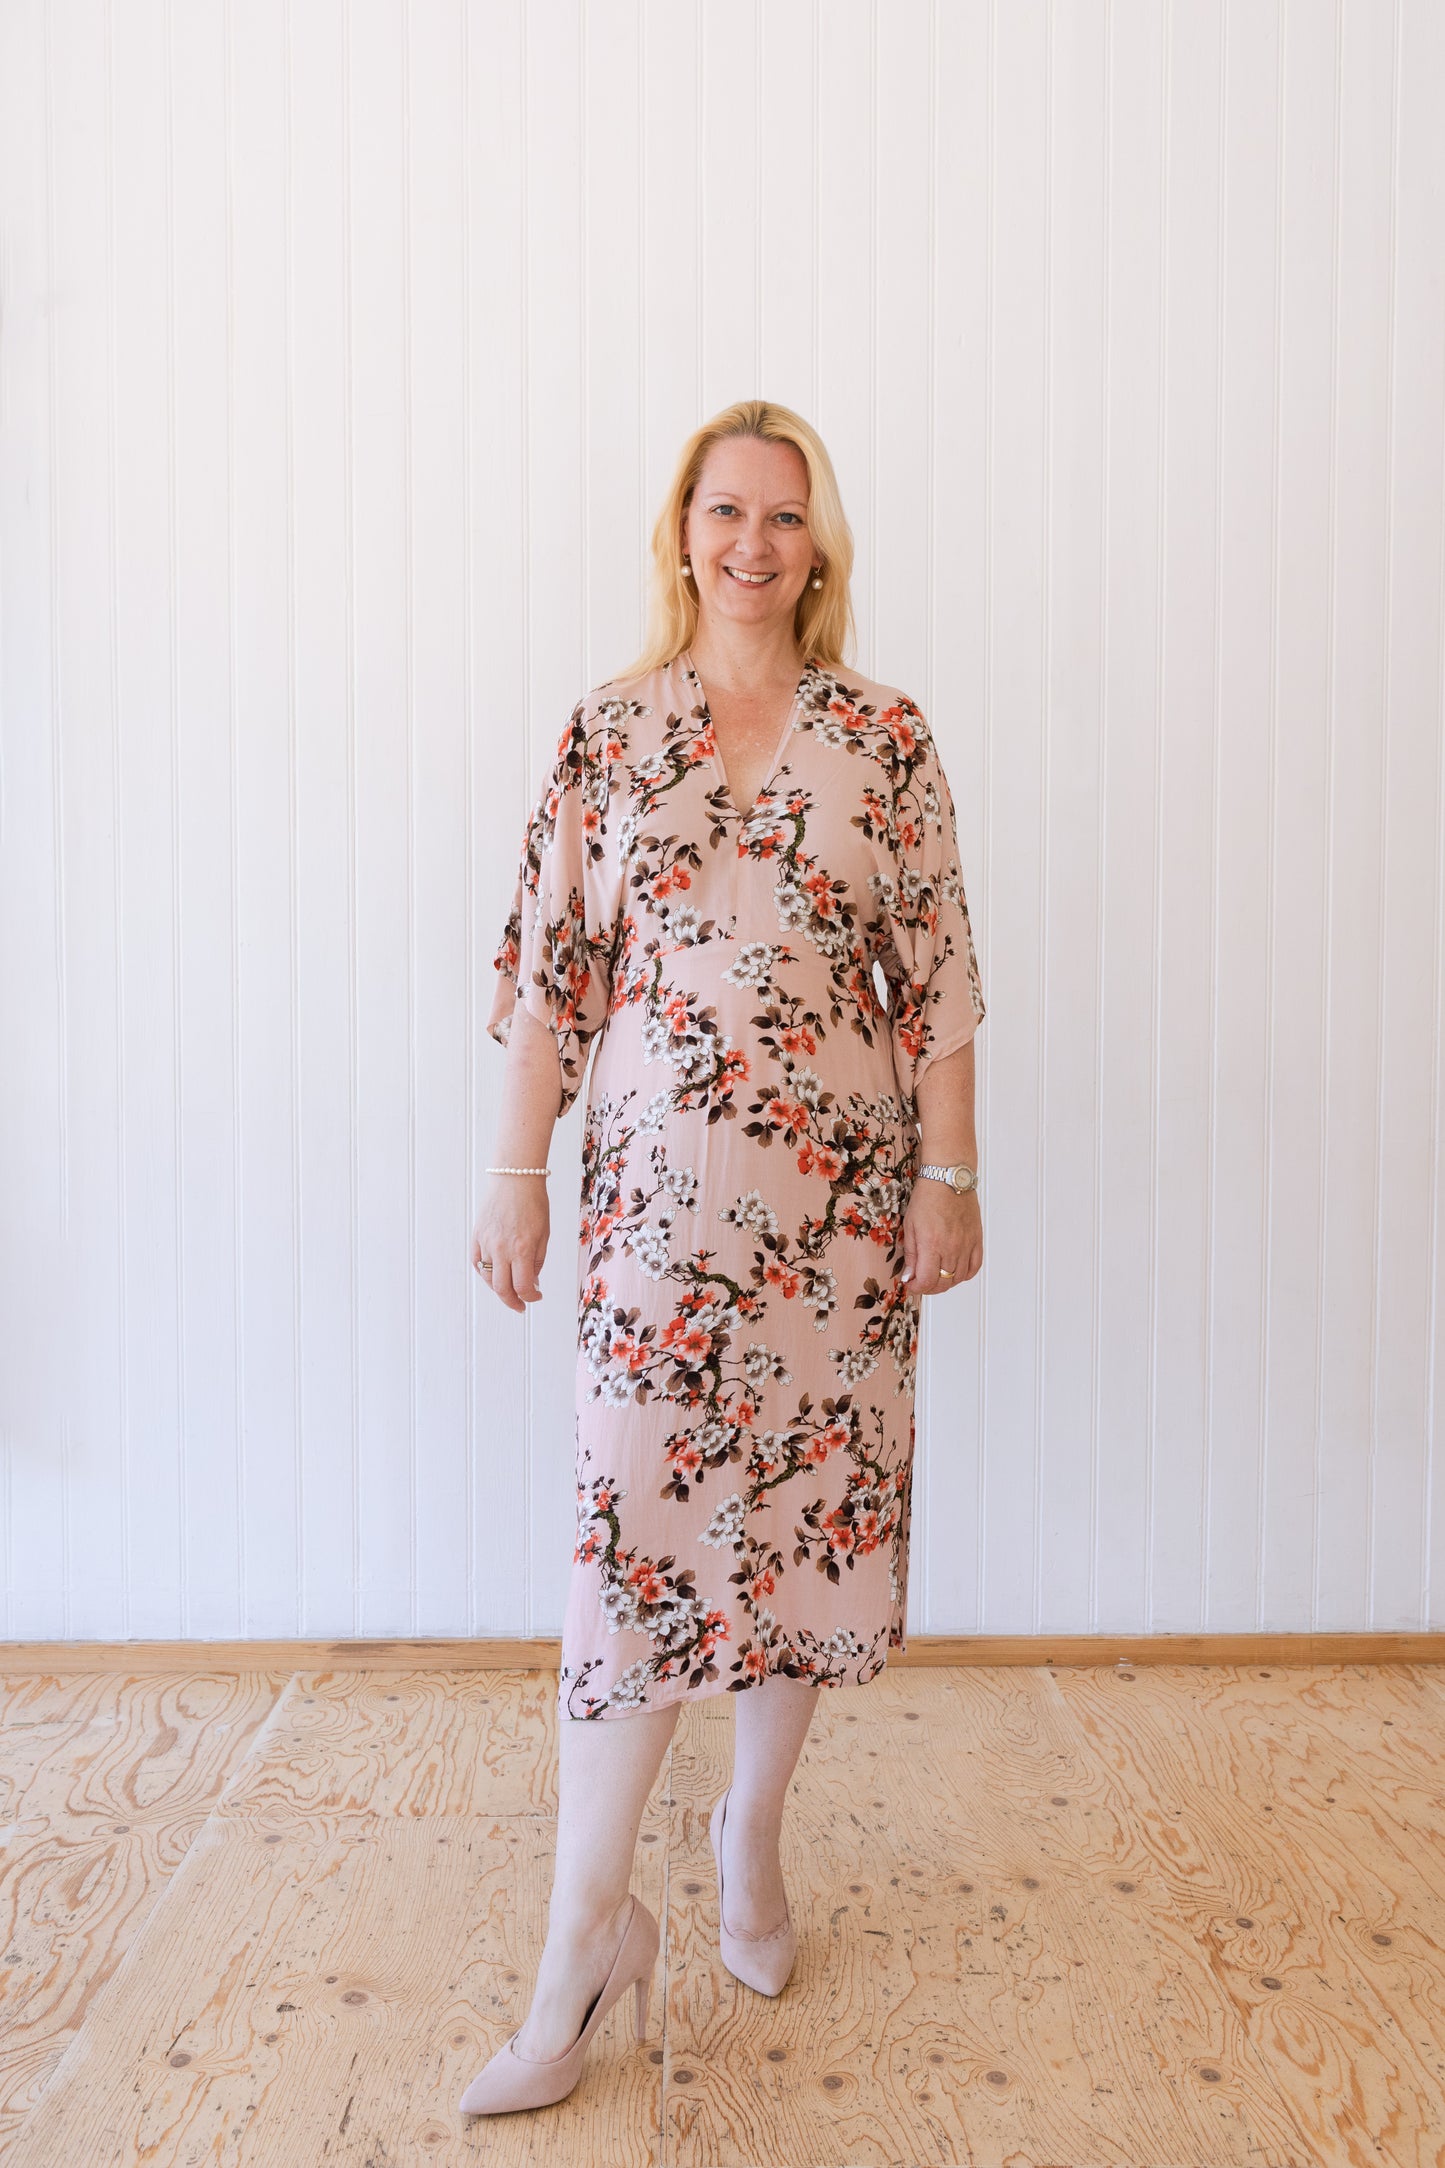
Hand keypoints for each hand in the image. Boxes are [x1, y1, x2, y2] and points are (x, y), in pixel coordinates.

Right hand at [471, 1175, 548, 1311]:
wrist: (514, 1180)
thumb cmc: (534, 1204)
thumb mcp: (544, 1235)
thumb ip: (537, 1260)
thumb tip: (532, 1281)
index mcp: (522, 1249)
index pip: (523, 1286)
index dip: (531, 1297)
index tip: (536, 1297)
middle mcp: (501, 1249)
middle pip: (502, 1289)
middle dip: (512, 1302)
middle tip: (520, 1305)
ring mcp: (486, 1243)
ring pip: (488, 1278)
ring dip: (499, 1288)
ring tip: (509, 1289)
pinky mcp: (476, 1237)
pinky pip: (477, 1263)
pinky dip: (486, 1273)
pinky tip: (496, 1273)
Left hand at [899, 1180, 980, 1294]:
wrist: (948, 1179)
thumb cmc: (928, 1198)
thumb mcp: (910, 1226)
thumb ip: (911, 1254)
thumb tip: (909, 1276)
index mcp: (932, 1244)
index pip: (927, 1281)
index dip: (916, 1288)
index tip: (911, 1284)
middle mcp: (952, 1248)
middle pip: (943, 1283)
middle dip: (928, 1288)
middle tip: (920, 1281)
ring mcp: (967, 1245)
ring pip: (958, 1279)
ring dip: (945, 1282)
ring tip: (935, 1275)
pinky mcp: (977, 1240)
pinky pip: (974, 1267)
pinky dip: (964, 1274)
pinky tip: (954, 1270)